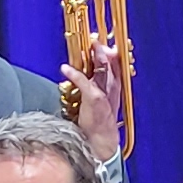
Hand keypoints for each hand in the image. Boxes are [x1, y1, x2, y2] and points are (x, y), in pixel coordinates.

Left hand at [70, 36, 129, 159]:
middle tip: (96, 39)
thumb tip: (85, 75)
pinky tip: (65, 68)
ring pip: (103, 70)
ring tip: (90, 45)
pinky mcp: (94, 100)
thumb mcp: (100, 103)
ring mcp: (104, 94)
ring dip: (96, 56)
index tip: (103, 42)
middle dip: (104, 50)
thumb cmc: (97, 123)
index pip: (117, 65)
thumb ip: (95, 87)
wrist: (101, 142)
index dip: (112, 52)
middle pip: (111, 64)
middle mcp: (112, 89)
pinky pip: (85, 83)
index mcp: (115, 88)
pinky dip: (75, 74)